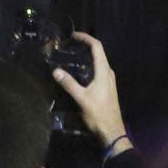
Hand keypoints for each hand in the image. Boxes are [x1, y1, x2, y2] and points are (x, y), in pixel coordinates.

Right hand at [52, 31, 126, 150]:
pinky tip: (79, 72)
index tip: (74, 35)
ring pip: (99, 62)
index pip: (97, 47)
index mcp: (104, 72)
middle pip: (99, 53)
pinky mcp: (107, 88)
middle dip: (85, 46)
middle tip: (70, 45)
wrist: (112, 132)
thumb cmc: (98, 114)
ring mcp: (109, 81)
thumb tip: (55, 71)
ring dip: (88, 56)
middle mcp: (108, 73)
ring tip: (72, 56)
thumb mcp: (81, 99)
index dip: (86, 38)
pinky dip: (89, 66)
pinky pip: (98, 70)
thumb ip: (69, 84)